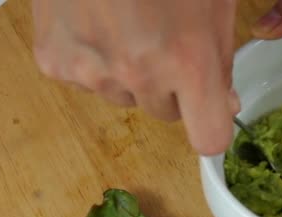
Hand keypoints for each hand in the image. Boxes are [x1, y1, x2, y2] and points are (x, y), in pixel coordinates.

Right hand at [32, 0, 239, 154]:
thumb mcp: (214, 5)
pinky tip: (97, 22)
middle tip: (165, 42)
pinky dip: (95, 61)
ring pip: (125, 97)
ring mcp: (92, 71)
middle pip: (166, 115)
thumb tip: (226, 104)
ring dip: (133, 75)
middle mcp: (140, 75)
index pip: (209, 138)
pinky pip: (87, 81)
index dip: (212, 126)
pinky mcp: (55, 61)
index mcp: (189, 61)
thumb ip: (222, 60)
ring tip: (128, 24)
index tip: (211, 112)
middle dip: (173, 89)